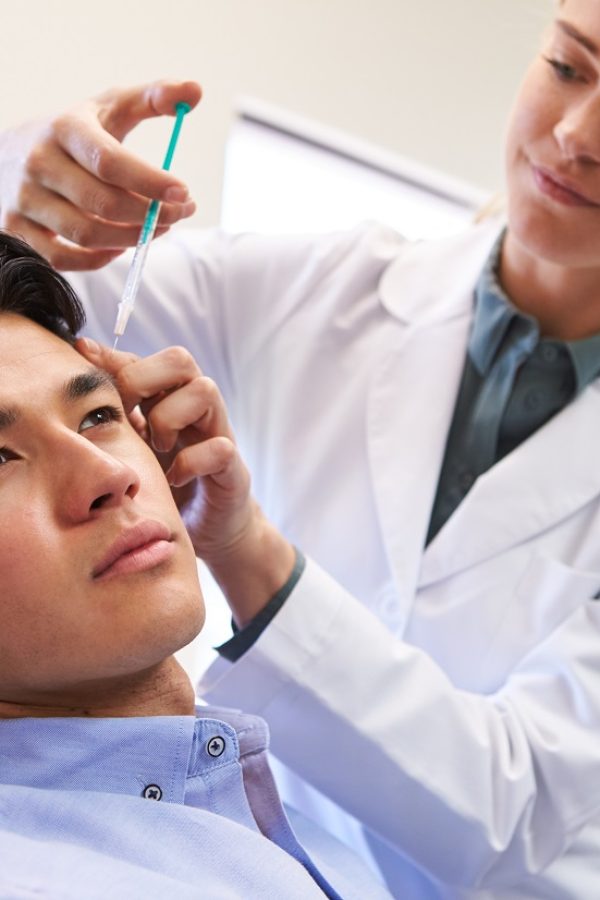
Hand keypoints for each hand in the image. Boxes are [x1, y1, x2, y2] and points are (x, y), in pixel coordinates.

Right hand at [0, 80, 201, 270]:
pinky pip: (62, 259)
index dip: (151, 182)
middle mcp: (39, 164)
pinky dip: (97, 260)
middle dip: (150, 215)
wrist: (8, 153)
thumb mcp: (108, 108)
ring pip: (86, 234)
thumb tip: (194, 90)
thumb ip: (152, 98)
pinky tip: (119, 246)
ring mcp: (24, 199)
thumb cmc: (74, 134)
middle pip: (103, 203)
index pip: (110, 161)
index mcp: (64, 129)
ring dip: (131, 239)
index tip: (185, 193)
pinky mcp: (16, 230)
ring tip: (156, 229)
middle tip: (179, 214)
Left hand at [77, 338, 295, 625]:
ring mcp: (218, 432)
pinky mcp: (233, 465)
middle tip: (130, 416)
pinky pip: (219, 447)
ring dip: (170, 419)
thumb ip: (117, 416)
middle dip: (144, 380)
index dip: (112, 356)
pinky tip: (173, 479)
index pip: (142, 360)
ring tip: (157, 448)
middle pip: (180, 359)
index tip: (81, 354)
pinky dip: (190, 463)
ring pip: (205, 390)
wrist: (207, 527)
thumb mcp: (134, 447)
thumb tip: (81, 382)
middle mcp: (197, 407)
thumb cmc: (168, 482)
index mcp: (168, 398)